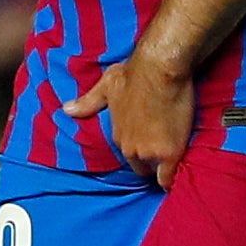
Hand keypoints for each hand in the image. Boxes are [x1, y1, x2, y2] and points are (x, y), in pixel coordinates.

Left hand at [63, 51, 191, 187]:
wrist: (158, 68)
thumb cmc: (133, 72)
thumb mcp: (107, 85)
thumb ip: (89, 101)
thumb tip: (66, 109)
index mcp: (118, 134)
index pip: (129, 155)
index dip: (141, 151)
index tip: (151, 146)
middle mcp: (129, 147)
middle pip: (141, 168)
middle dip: (152, 163)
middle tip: (166, 150)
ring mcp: (149, 152)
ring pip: (156, 173)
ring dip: (165, 167)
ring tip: (177, 157)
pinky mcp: (169, 153)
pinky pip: (169, 178)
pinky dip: (174, 178)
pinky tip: (180, 174)